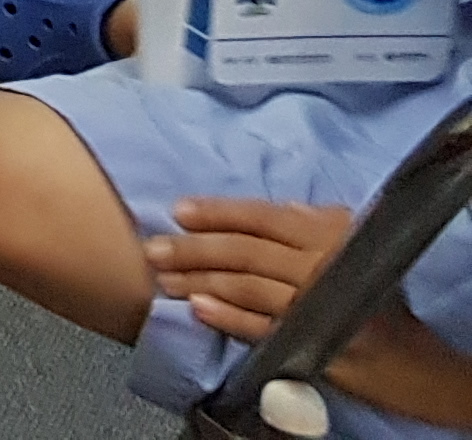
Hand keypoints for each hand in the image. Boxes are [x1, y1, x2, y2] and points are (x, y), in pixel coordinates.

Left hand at [154, 200, 471, 421]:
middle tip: (152, 248)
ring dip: (198, 281)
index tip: (178, 211)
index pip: (261, 216)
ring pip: (246, 287)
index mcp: (328, 234)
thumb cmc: (378, 296)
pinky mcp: (313, 344)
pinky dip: (227, 317)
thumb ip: (314, 221)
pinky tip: (198, 309)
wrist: (412, 359)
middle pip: (244, 251)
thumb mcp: (354, 243)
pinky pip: (262, 328)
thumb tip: (276, 206)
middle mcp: (321, 265)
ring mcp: (317, 307)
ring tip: (164, 279)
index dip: (216, 213)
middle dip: (193, 248)